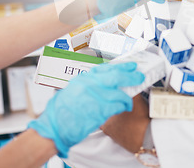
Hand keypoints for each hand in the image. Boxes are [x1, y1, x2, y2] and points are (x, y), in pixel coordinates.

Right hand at [28, 62, 144, 157]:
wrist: (54, 128)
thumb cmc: (60, 112)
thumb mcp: (71, 91)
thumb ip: (86, 85)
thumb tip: (100, 83)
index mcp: (82, 79)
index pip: (105, 69)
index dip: (119, 66)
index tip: (129, 65)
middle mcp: (89, 85)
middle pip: (116, 76)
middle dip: (130, 76)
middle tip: (138, 75)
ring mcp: (95, 97)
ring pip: (119, 93)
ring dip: (127, 97)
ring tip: (129, 101)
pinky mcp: (100, 110)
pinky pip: (118, 106)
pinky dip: (123, 106)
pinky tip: (125, 108)